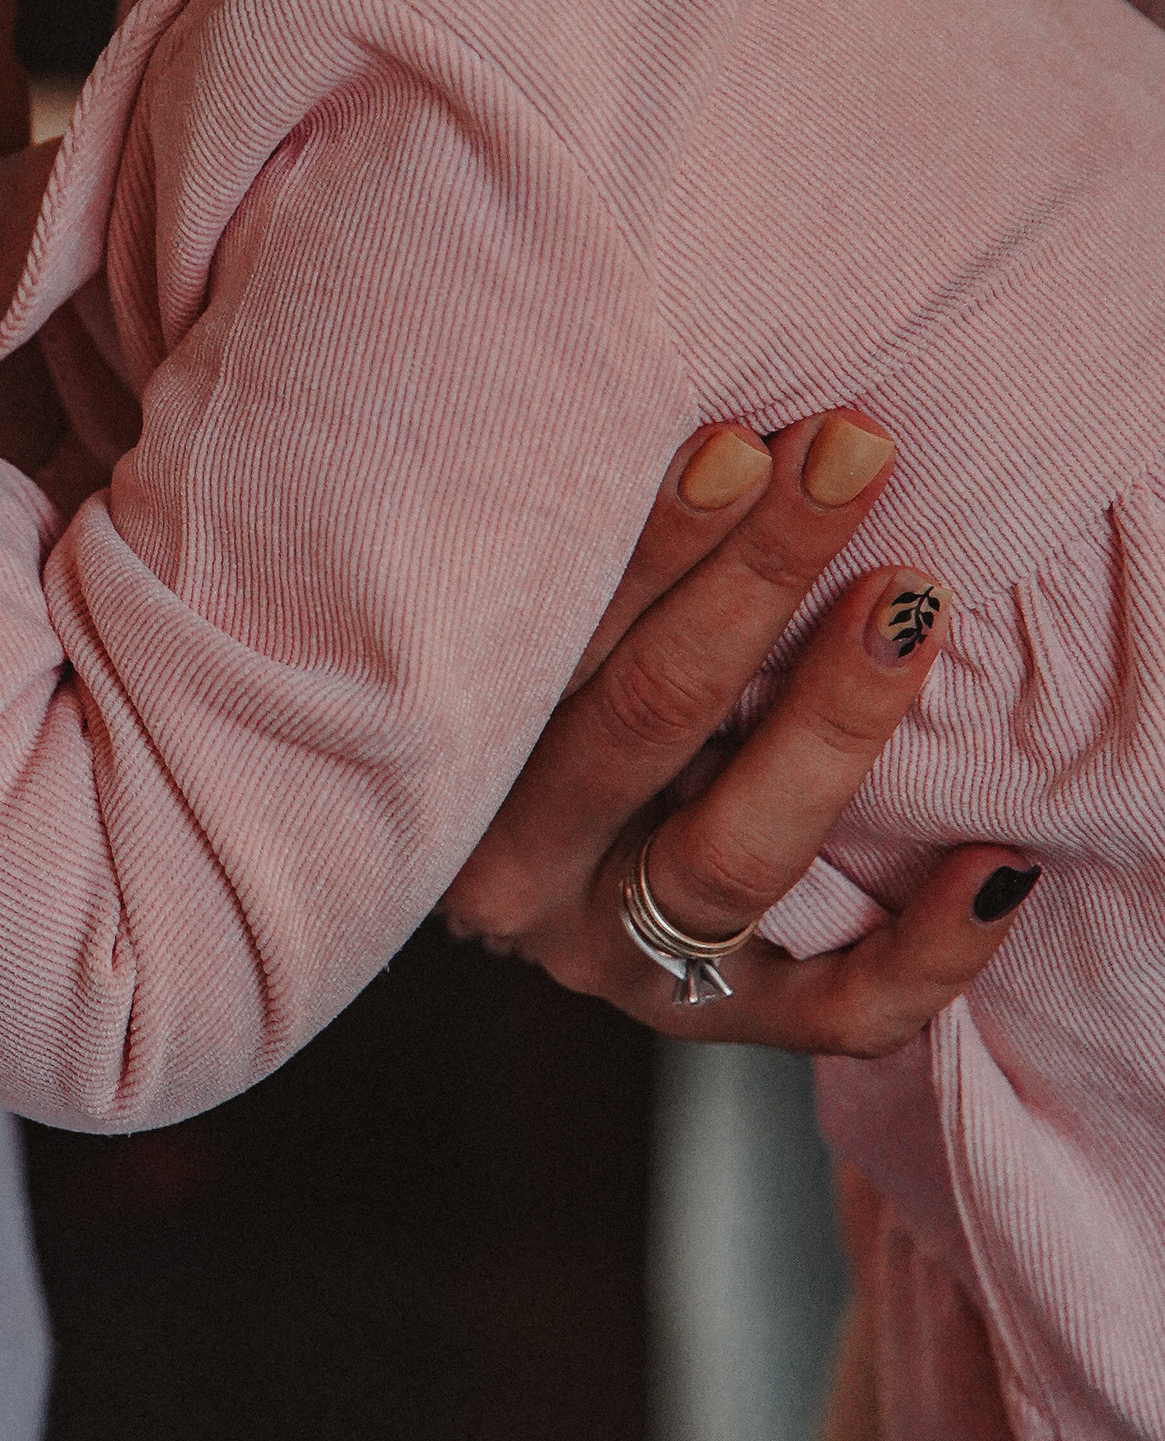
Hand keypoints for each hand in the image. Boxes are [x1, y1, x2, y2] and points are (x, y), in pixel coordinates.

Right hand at [441, 411, 1034, 1054]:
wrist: (441, 870)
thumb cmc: (517, 687)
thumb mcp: (510, 621)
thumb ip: (564, 550)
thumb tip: (711, 421)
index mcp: (449, 757)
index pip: (555, 641)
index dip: (656, 539)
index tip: (744, 440)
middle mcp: (522, 869)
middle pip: (648, 717)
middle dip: (761, 574)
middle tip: (851, 459)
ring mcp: (616, 956)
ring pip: (735, 856)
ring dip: (834, 722)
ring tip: (913, 606)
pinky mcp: (710, 1019)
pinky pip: (833, 1012)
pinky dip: (929, 949)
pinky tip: (1000, 862)